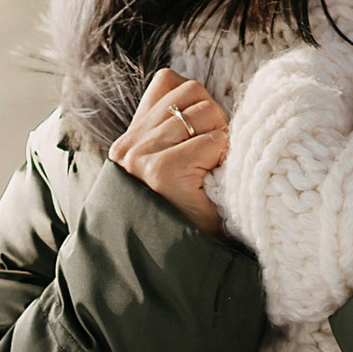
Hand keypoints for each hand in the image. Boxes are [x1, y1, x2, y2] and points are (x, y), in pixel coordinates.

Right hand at [109, 68, 230, 235]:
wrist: (180, 268)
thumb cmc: (190, 220)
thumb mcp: (177, 167)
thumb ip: (178, 132)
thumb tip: (205, 97)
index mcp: (132, 139)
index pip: (169, 82)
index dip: (197, 104)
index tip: (203, 140)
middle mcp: (130, 145)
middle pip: (192, 92)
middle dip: (215, 120)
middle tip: (215, 159)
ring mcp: (142, 158)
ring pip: (205, 112)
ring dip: (222, 140)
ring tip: (213, 172)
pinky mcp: (162, 172)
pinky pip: (212, 141)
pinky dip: (223, 158)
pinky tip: (214, 183)